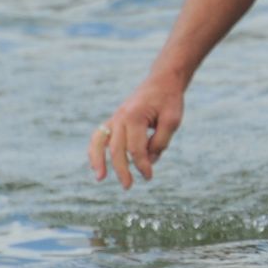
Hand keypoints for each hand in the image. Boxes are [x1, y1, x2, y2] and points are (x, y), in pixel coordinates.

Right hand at [89, 73, 184, 190]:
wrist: (162, 80)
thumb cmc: (169, 100)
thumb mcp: (172, 120)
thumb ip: (160, 142)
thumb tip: (149, 161)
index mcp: (135, 116)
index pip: (136, 148)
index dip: (142, 165)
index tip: (149, 176)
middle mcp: (120, 117)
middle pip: (117, 149)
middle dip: (122, 170)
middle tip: (128, 187)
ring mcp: (114, 117)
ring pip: (99, 141)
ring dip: (98, 160)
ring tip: (100, 178)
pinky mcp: (114, 119)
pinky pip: (99, 136)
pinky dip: (95, 150)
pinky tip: (96, 165)